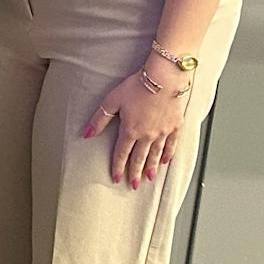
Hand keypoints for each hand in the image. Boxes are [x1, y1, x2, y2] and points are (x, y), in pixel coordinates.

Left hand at [84, 66, 188, 188]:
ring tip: (149, 178)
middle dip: (135, 173)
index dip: (118, 166)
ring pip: (156, 154)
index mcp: (130, 130)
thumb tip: (87, 134)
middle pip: (139, 158)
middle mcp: (147, 135)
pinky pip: (172, 145)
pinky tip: (166, 161)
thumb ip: (100, 120)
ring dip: (151, 167)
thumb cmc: (137, 86)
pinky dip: (168, 154)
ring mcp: (163, 132)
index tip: (116, 177)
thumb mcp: (112, 101)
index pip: (122, 153)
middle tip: (133, 185)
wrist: (164, 78)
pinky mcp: (176, 126)